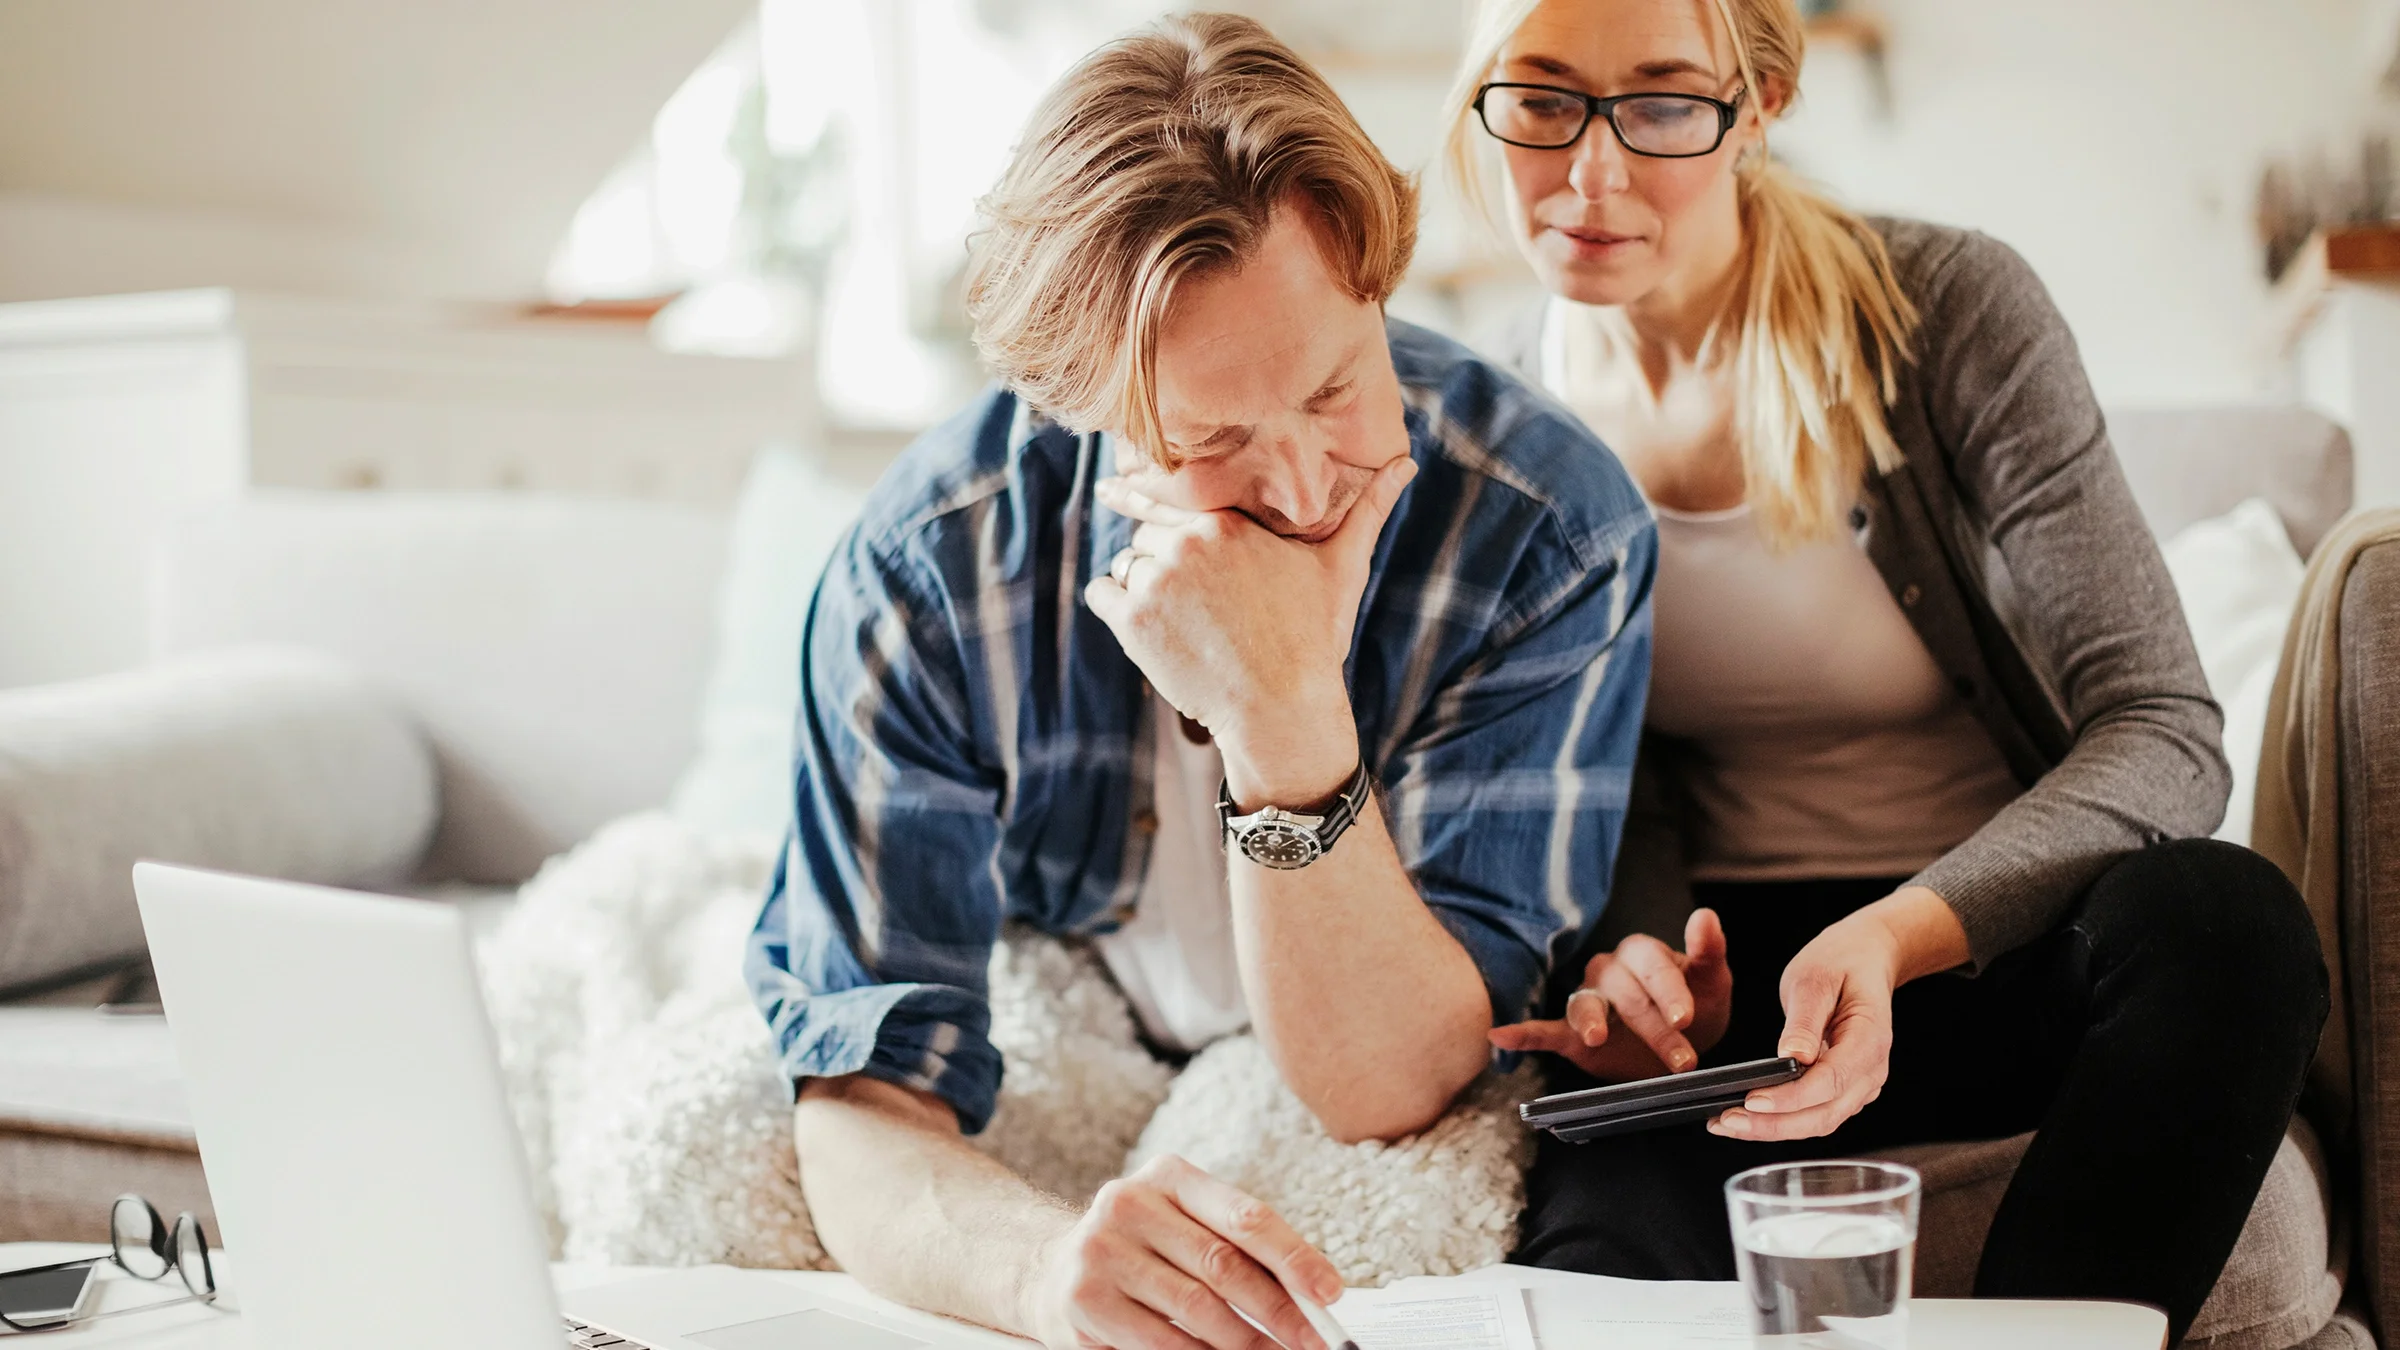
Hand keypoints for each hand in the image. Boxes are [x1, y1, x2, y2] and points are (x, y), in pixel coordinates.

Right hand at [1020, 1154, 1343, 1349]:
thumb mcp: (1185, 1225)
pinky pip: (1161, 1342)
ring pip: (1196, 1310)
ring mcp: (1101, 1253)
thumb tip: (1312, 1294)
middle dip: (1280, 1311)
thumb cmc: (1142, 1248)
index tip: (1330, 1294)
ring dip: (1246, 1343)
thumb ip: (1239, 1247)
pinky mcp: (1086, 1303)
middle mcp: (1129, 1204)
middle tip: (1314, 1341)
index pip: (1245, 1216)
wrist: (1051, 1269)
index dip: (1295, 1258)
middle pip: (1224, 1265)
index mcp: (1168, 1176)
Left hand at [1084, 458, 1415, 803]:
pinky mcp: (1134, 621)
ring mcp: (1158, 581)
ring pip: (1128, 561)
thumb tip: (1406, 461)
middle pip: (1149, 530)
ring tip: (1181, 619)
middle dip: (1164, 557)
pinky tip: (1150, 628)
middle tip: (1193, 596)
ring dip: (1142, 584)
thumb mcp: (1342, 568)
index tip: (1120, 485)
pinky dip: (1116, 608)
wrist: (1281, 710)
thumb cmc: (1314, 639)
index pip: (1174, 491)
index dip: (1151, 494)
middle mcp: (1190, 543)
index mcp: (1231, 521)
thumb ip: (1368, 509)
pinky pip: (1102, 593)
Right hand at [1486, 909, 1730, 1079]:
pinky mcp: (1572, 1032)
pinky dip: (1522, 1033)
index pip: (1651, 964)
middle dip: (1653, 1026)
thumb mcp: (1712, 980)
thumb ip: (1708, 950)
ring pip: (1586, 1006)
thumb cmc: (1698, 1004)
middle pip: (1624, 992)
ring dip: (1593, 1023)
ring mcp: (1589, 999)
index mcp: (1642, 953)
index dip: (1668, 990)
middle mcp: (1610, 970)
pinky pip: (1545, 1029)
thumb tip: (1706, 915)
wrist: (1684, 1043)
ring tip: (1596, 1039)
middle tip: (1682, 1058)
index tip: (1685, 1017)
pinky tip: (1500, 1035)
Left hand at [1707, 913, 1900, 1141]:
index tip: (1754, 1100)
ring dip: (1774, 1130)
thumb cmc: (1840, 964)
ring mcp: (1860, 1084)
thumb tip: (1792, 1056)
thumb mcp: (1815, 979)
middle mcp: (1871, 1070)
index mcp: (1870, 1039)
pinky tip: (1748, 1118)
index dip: (1792, 1097)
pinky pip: (1814, 1114)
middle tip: (1728, 1122)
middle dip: (1774, 1125)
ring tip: (1727, 1124)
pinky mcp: (1844, 1089)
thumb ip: (1804, 1019)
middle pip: (1824, 1114)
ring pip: (1819, 1122)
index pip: (1831, 1081)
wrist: (1864, 961)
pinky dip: (1782, 1121)